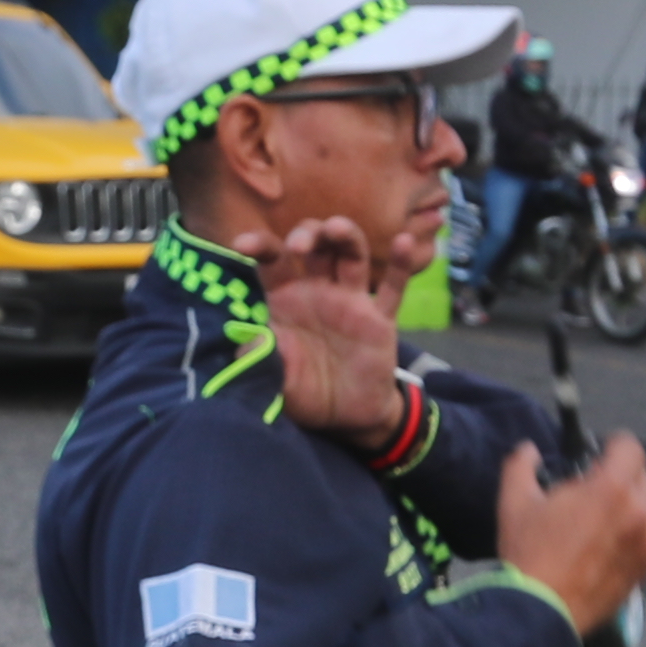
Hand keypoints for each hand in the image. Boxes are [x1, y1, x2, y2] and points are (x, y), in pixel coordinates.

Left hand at [256, 215, 399, 433]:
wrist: (344, 418)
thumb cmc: (302, 389)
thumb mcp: (271, 374)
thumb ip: (257, 355)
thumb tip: (247, 340)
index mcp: (286, 298)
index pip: (272, 259)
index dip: (259, 245)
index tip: (241, 245)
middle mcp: (318, 291)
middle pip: (315, 245)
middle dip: (307, 234)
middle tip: (299, 246)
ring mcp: (351, 302)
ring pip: (351, 254)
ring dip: (345, 235)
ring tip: (336, 229)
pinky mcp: (380, 320)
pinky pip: (393, 288)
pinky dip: (400, 264)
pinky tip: (404, 241)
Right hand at [497, 433, 645, 632]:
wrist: (542, 612)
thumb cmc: (529, 554)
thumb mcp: (515, 502)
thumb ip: (521, 464)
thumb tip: (529, 450)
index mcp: (612, 488)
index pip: (630, 447)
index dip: (612, 445)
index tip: (596, 455)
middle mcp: (640, 511)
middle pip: (641, 477)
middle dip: (619, 476)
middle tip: (592, 490)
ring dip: (631, 505)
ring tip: (602, 520)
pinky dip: (635, 534)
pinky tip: (609, 545)